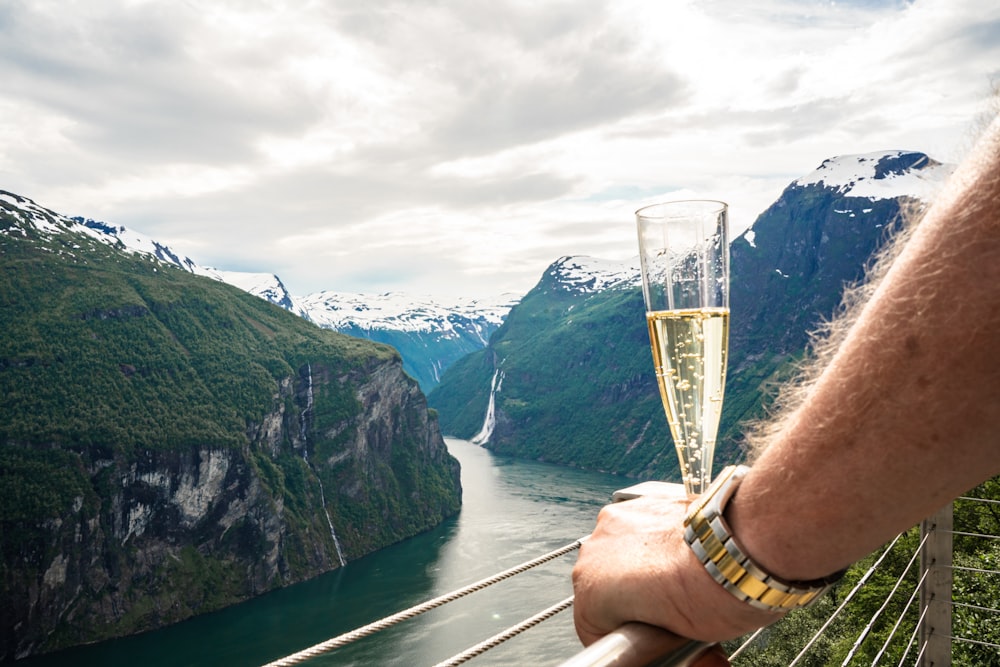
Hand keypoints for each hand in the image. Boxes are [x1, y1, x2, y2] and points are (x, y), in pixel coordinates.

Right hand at [571, 483, 781, 645]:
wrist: (746, 545)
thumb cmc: (714, 596)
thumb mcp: (684, 640)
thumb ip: (662, 648)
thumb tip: (696, 661)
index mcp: (592, 592)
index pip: (594, 628)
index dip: (627, 639)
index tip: (652, 642)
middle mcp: (594, 551)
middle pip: (606, 587)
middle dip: (632, 601)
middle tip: (670, 614)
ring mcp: (618, 520)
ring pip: (621, 556)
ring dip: (642, 569)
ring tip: (681, 581)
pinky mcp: (643, 500)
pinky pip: (642, 531)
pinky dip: (657, 543)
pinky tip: (686, 555)